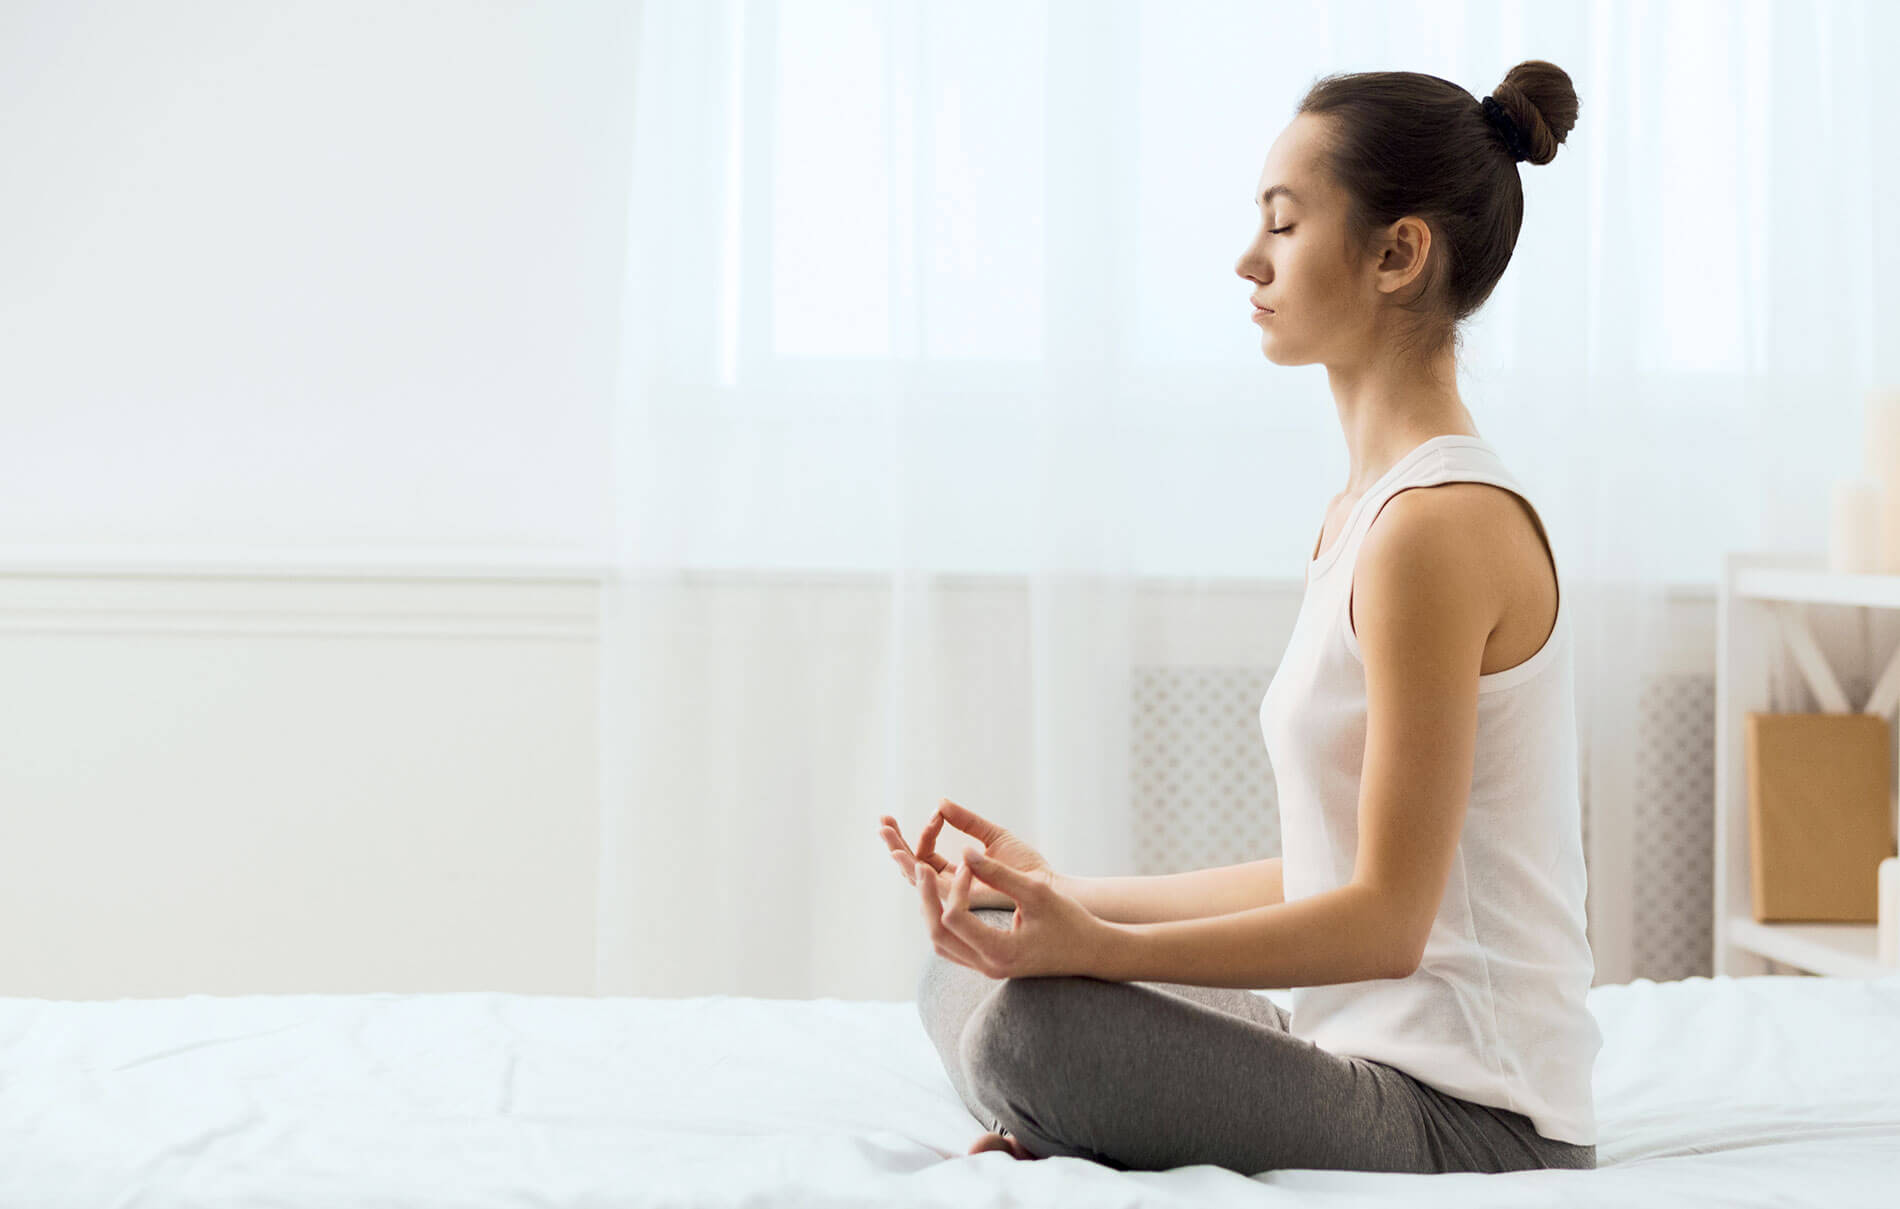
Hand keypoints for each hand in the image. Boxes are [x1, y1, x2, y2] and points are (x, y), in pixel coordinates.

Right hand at [878, 798, 1054, 911]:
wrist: (1047, 888)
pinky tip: (904, 851)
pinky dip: (913, 866)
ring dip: (897, 852)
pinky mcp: (957, 900)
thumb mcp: (995, 837)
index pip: (929, 853)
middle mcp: (952, 887)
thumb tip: (941, 803)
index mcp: (959, 873)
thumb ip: (967, 821)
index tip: (937, 812)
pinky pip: (929, 884)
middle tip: (883, 821)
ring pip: (914, 875)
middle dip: (895, 843)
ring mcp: (953, 896)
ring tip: (885, 831)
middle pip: (913, 865)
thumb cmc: (1028, 867)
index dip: (927, 830)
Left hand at [920, 846, 1114, 979]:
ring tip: (929, 878)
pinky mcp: (988, 964)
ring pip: (940, 942)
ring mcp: (986, 969)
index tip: (969, 862)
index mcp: (999, 952)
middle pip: (937, 933)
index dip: (956, 884)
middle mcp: (987, 966)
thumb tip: (964, 851)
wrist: (1091, 952)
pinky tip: (949, 896)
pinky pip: (952, 945)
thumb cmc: (1070, 921)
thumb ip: (999, 873)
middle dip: (925, 897)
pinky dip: (943, 920)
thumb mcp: (1036, 892)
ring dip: (931, 910)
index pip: (954, 917)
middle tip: (919, 864)